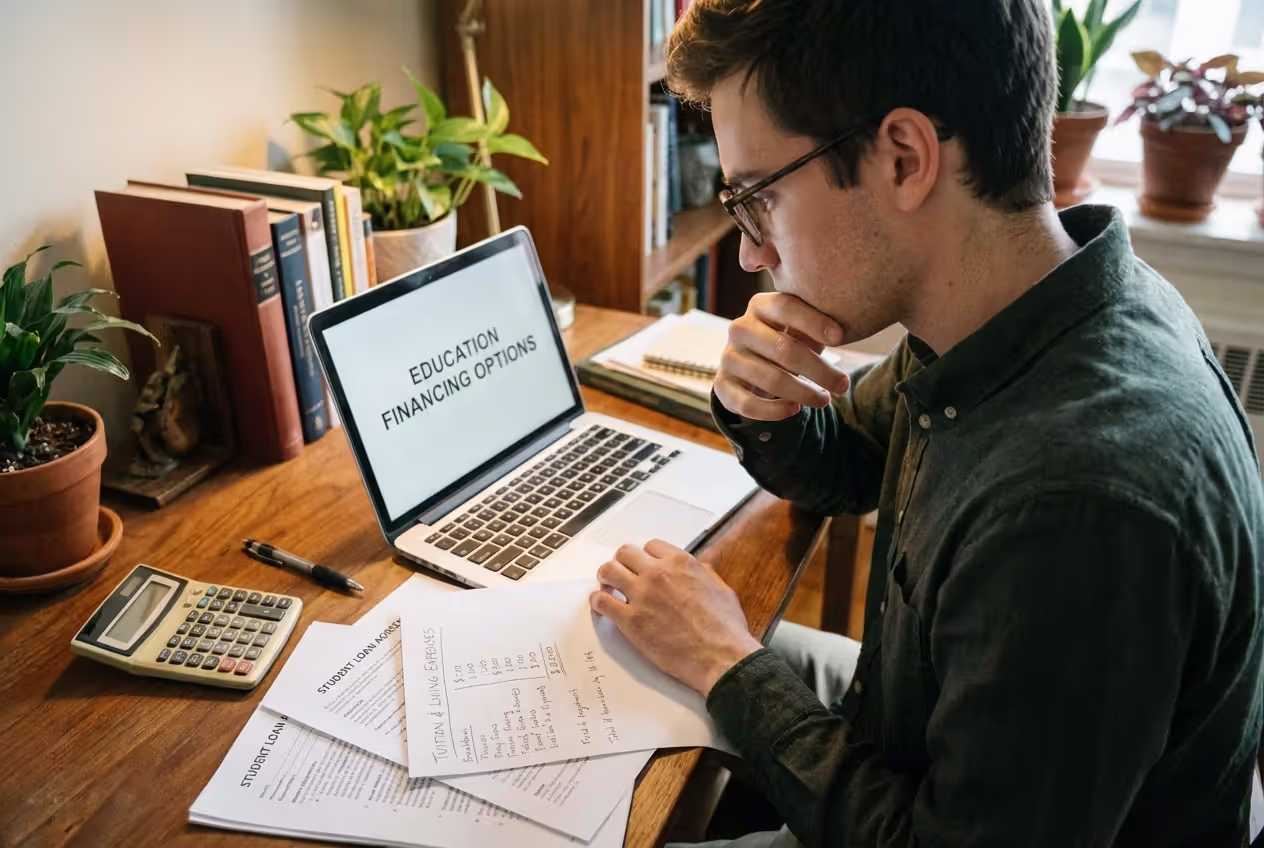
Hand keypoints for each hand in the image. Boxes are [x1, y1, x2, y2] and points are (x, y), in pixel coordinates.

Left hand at [588, 539, 763, 695]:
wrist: (721, 657)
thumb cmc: (726, 629)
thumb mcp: (722, 590)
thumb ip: (706, 575)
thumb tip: (701, 568)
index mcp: (681, 563)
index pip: (651, 546)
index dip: (646, 557)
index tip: (644, 566)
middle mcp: (658, 574)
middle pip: (625, 553)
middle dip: (622, 562)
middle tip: (621, 574)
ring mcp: (642, 596)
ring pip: (608, 571)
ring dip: (605, 578)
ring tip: (607, 587)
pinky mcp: (630, 621)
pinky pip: (602, 602)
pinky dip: (597, 602)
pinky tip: (601, 606)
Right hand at [714, 292, 851, 420]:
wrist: (751, 362)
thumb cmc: (787, 338)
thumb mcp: (800, 327)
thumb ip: (818, 324)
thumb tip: (845, 332)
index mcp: (760, 305)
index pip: (786, 307)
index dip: (814, 322)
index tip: (841, 338)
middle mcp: (739, 328)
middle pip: (783, 349)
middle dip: (818, 370)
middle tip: (843, 385)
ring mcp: (728, 357)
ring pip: (768, 379)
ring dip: (802, 393)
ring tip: (824, 400)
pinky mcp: (722, 385)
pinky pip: (746, 404)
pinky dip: (773, 411)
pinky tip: (794, 410)